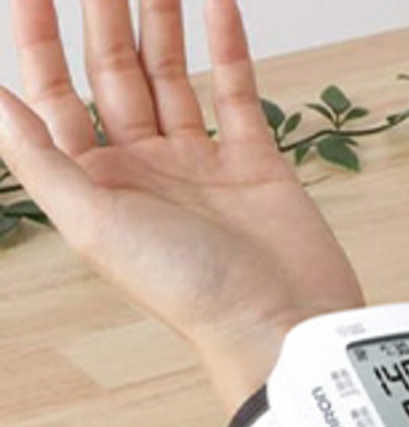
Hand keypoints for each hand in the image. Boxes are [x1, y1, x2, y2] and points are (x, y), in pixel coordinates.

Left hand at [0, 0, 365, 411]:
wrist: (278, 320)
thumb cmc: (188, 289)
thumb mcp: (95, 226)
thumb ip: (41, 159)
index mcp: (101, 187)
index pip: (57, 99)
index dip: (38, 41)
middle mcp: (147, 170)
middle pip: (116, 76)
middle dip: (104, 16)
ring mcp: (203, 164)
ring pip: (175, 77)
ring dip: (164, 21)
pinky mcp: (255, 163)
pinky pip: (236, 93)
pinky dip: (229, 48)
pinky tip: (218, 5)